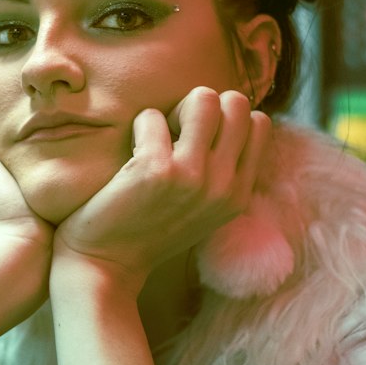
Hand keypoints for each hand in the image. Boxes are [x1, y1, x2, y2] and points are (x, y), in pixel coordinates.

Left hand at [52, 87, 270, 293]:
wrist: (107, 266)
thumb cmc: (150, 228)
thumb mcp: (204, 208)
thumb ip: (222, 171)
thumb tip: (224, 113)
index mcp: (239, 193)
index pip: (257, 123)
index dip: (224, 119)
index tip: (198, 140)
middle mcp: (223, 185)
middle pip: (235, 103)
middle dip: (202, 107)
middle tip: (176, 134)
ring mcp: (193, 176)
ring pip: (203, 98)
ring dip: (173, 110)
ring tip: (157, 138)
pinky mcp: (157, 170)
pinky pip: (152, 116)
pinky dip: (139, 126)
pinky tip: (131, 154)